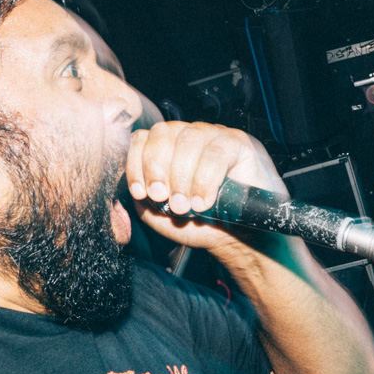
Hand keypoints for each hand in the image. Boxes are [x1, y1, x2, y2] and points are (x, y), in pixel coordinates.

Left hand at [127, 122, 284, 253]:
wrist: (240, 238)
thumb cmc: (202, 223)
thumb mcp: (163, 216)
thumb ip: (144, 200)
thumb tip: (133, 187)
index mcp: (167, 149)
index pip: (142, 139)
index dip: (137, 164)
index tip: (141, 192)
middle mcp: (188, 136)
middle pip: (162, 134)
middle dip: (157, 168)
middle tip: (163, 198)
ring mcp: (213, 136)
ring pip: (188, 141)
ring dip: (182, 176)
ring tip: (186, 206)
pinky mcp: (238, 142)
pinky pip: (216, 152)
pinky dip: (205, 179)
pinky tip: (204, 201)